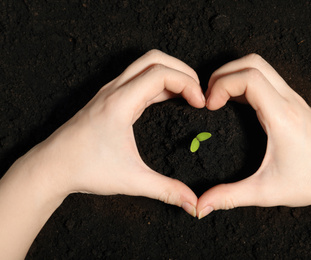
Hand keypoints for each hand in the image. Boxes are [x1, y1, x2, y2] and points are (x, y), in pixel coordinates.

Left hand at [31, 49, 204, 214]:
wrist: (51, 167)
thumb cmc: (85, 169)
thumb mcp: (131, 180)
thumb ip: (166, 190)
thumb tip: (193, 203)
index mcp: (120, 102)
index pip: (161, 73)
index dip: (188, 84)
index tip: (201, 104)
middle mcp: (115, 90)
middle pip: (155, 59)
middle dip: (182, 70)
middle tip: (199, 92)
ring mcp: (110, 92)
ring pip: (145, 65)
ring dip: (170, 74)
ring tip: (188, 94)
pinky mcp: (109, 98)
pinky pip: (138, 79)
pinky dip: (158, 83)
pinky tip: (168, 100)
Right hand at [197, 53, 310, 218]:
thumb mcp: (267, 192)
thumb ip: (231, 197)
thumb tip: (203, 205)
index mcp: (282, 116)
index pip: (249, 78)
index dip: (222, 85)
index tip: (209, 106)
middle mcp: (288, 100)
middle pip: (253, 62)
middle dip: (224, 73)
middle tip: (209, 96)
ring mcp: (293, 99)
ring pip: (261, 66)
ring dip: (235, 74)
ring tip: (218, 97)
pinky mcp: (294, 103)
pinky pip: (267, 79)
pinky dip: (246, 82)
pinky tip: (236, 103)